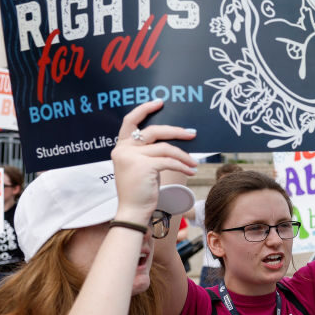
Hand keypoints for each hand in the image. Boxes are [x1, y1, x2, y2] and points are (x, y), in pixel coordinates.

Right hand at [111, 100, 196, 222]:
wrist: (132, 211)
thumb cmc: (139, 189)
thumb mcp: (140, 165)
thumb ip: (149, 150)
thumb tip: (174, 136)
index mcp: (121, 146)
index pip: (130, 121)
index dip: (144, 109)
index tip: (160, 102)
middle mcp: (123, 149)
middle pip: (154, 131)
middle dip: (176, 131)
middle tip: (192, 134)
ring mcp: (132, 157)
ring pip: (166, 148)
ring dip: (183, 155)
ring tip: (194, 162)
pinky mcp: (143, 166)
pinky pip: (169, 161)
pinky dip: (183, 165)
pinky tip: (191, 171)